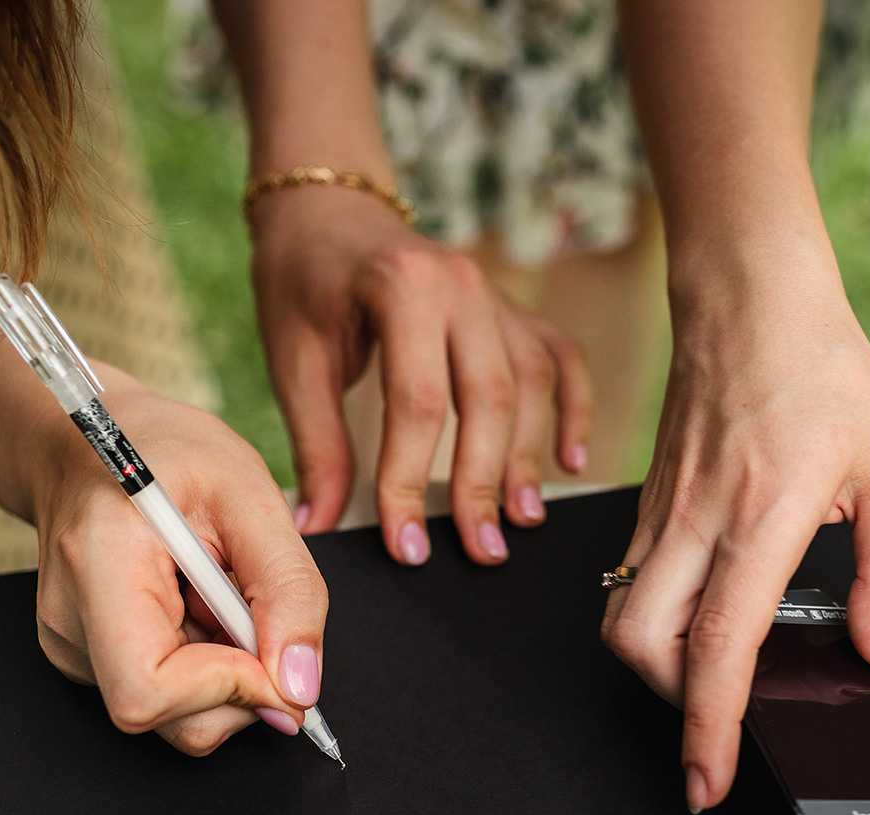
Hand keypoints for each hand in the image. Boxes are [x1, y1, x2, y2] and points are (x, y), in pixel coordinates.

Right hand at [28, 372, 329, 755]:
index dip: (228, 689)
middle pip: (168, 719)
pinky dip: (204, 664)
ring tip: (218, 597)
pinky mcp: (86, 659)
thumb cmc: (163, 452)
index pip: (148, 690)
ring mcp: (71, 647)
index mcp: (99, 565)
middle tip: (252, 610)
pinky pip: (168, 696)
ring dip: (226, 671)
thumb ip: (289, 590)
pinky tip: (197, 607)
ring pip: (176, 717)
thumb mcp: (251, 493)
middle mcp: (70, 621)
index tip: (274, 653)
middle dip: (239, 685)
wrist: (91, 442)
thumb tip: (300, 685)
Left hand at [248, 184, 591, 565]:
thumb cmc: (303, 281)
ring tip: (520, 519)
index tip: (408, 544)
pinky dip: (573, 410)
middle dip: (483, 483)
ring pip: (532, 383)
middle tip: (480, 549)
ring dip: (529, 457)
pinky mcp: (513, 308)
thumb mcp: (295, 360)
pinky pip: (560, 358)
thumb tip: (316, 526)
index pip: (418, 403)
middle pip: (489, 398)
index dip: (411, 482)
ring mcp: (496, 293)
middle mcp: (462, 284)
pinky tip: (571, 462)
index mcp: (403, 286)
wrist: (327, 210)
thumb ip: (316, 444)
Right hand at [600, 262, 869, 812]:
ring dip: (654, 667)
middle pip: (640, 647)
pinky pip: (630, 583)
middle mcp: (697, 522)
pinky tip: (701, 622)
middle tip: (715, 729)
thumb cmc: (820, 371)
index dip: (710, 727)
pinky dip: (653, 623)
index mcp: (762, 518)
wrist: (749, 298)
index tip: (709, 778)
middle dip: (670, 706)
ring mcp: (662, 515)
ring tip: (708, 680)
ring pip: (622, 619)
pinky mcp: (649, 506)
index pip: (719, 647)